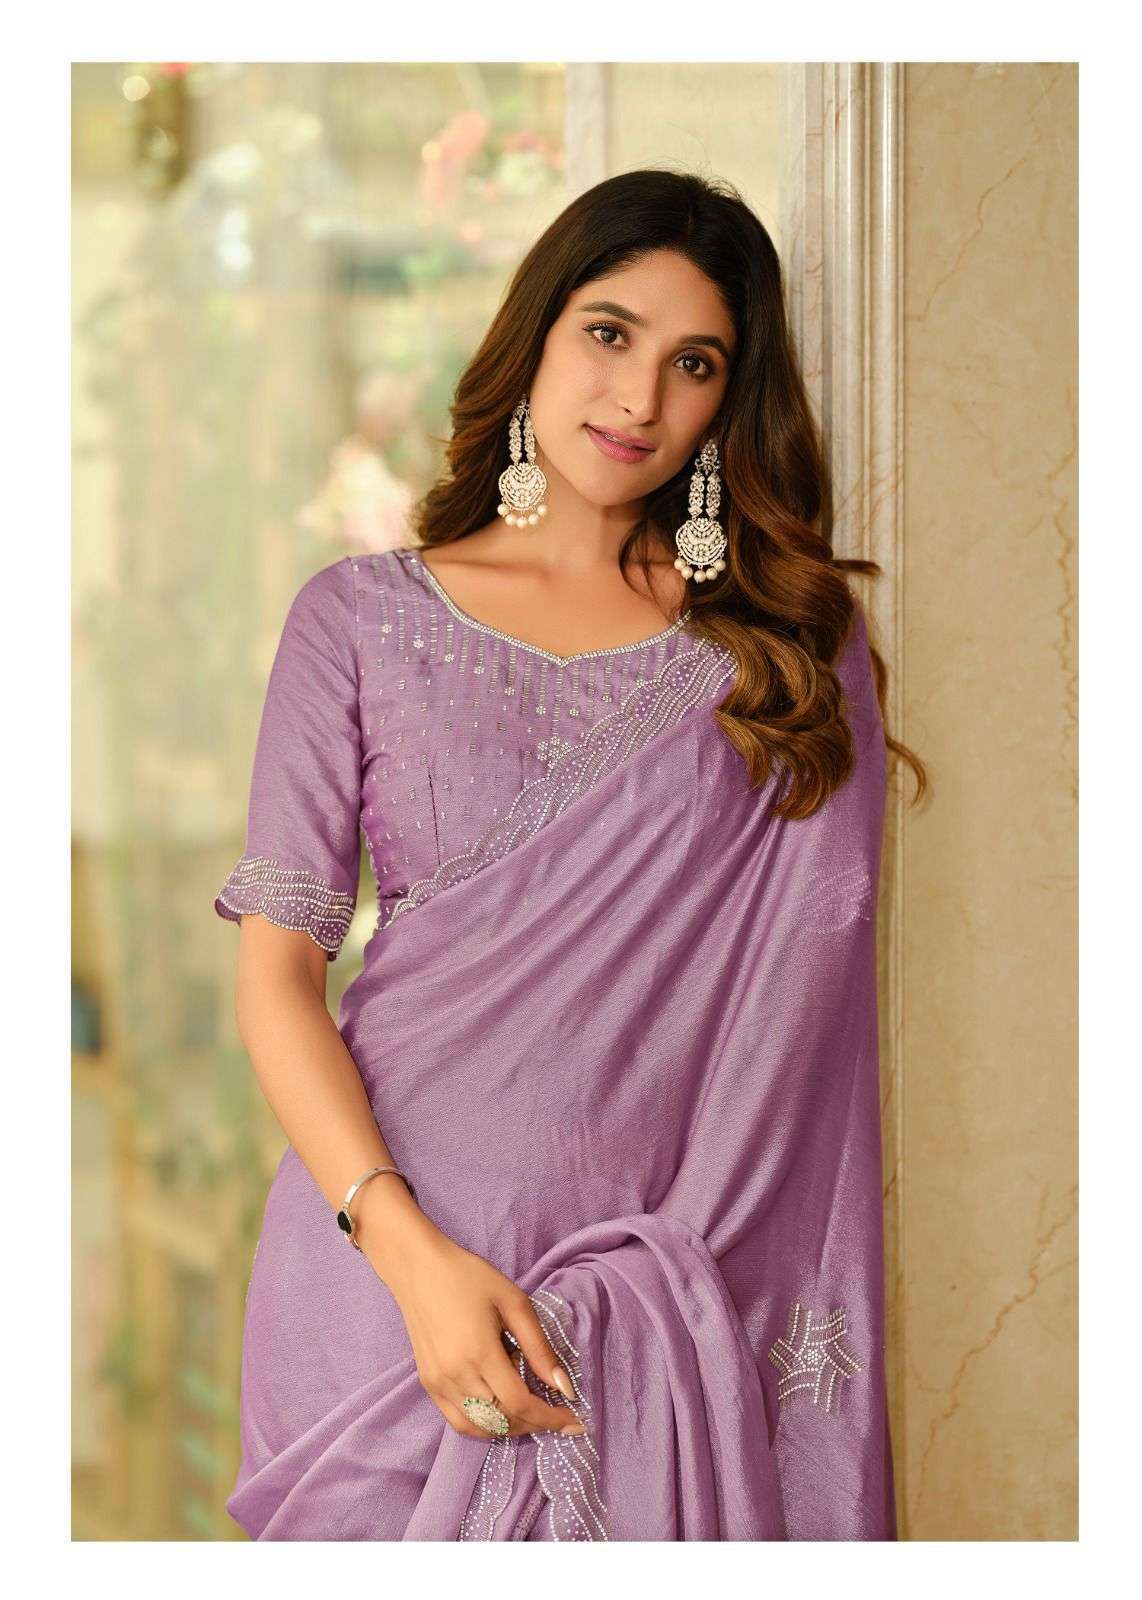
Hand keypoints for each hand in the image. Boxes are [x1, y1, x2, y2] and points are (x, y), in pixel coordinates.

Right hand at [379, 1226, 586, 1439]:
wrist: (419, 1268)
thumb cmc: (470, 1277)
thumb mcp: (514, 1302)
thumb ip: (539, 1347)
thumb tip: (564, 1388)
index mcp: (480, 1353)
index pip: (520, 1404)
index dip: (550, 1418)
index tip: (576, 1422)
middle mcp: (456, 1376)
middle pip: (503, 1420)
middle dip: (536, 1423)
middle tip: (558, 1414)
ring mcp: (438, 1383)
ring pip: (481, 1427)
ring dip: (511, 1428)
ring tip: (532, 1413)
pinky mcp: (428, 1384)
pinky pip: (459, 1421)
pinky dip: (484, 1426)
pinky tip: (501, 1411)